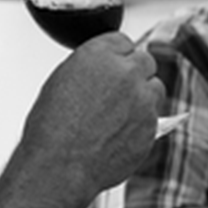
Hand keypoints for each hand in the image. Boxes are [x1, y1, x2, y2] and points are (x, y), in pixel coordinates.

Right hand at [20, 32, 162, 197]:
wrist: (60, 165)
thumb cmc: (52, 128)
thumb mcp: (61, 81)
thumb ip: (89, 68)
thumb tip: (101, 72)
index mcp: (99, 54)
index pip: (122, 41)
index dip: (118, 56)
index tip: (115, 66)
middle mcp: (126, 72)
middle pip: (145, 61)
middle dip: (136, 72)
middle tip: (121, 89)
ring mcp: (143, 99)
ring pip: (156, 88)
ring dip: (145, 95)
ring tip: (124, 112)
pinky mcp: (153, 125)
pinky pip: (155, 117)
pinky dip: (143, 123)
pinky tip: (122, 133)